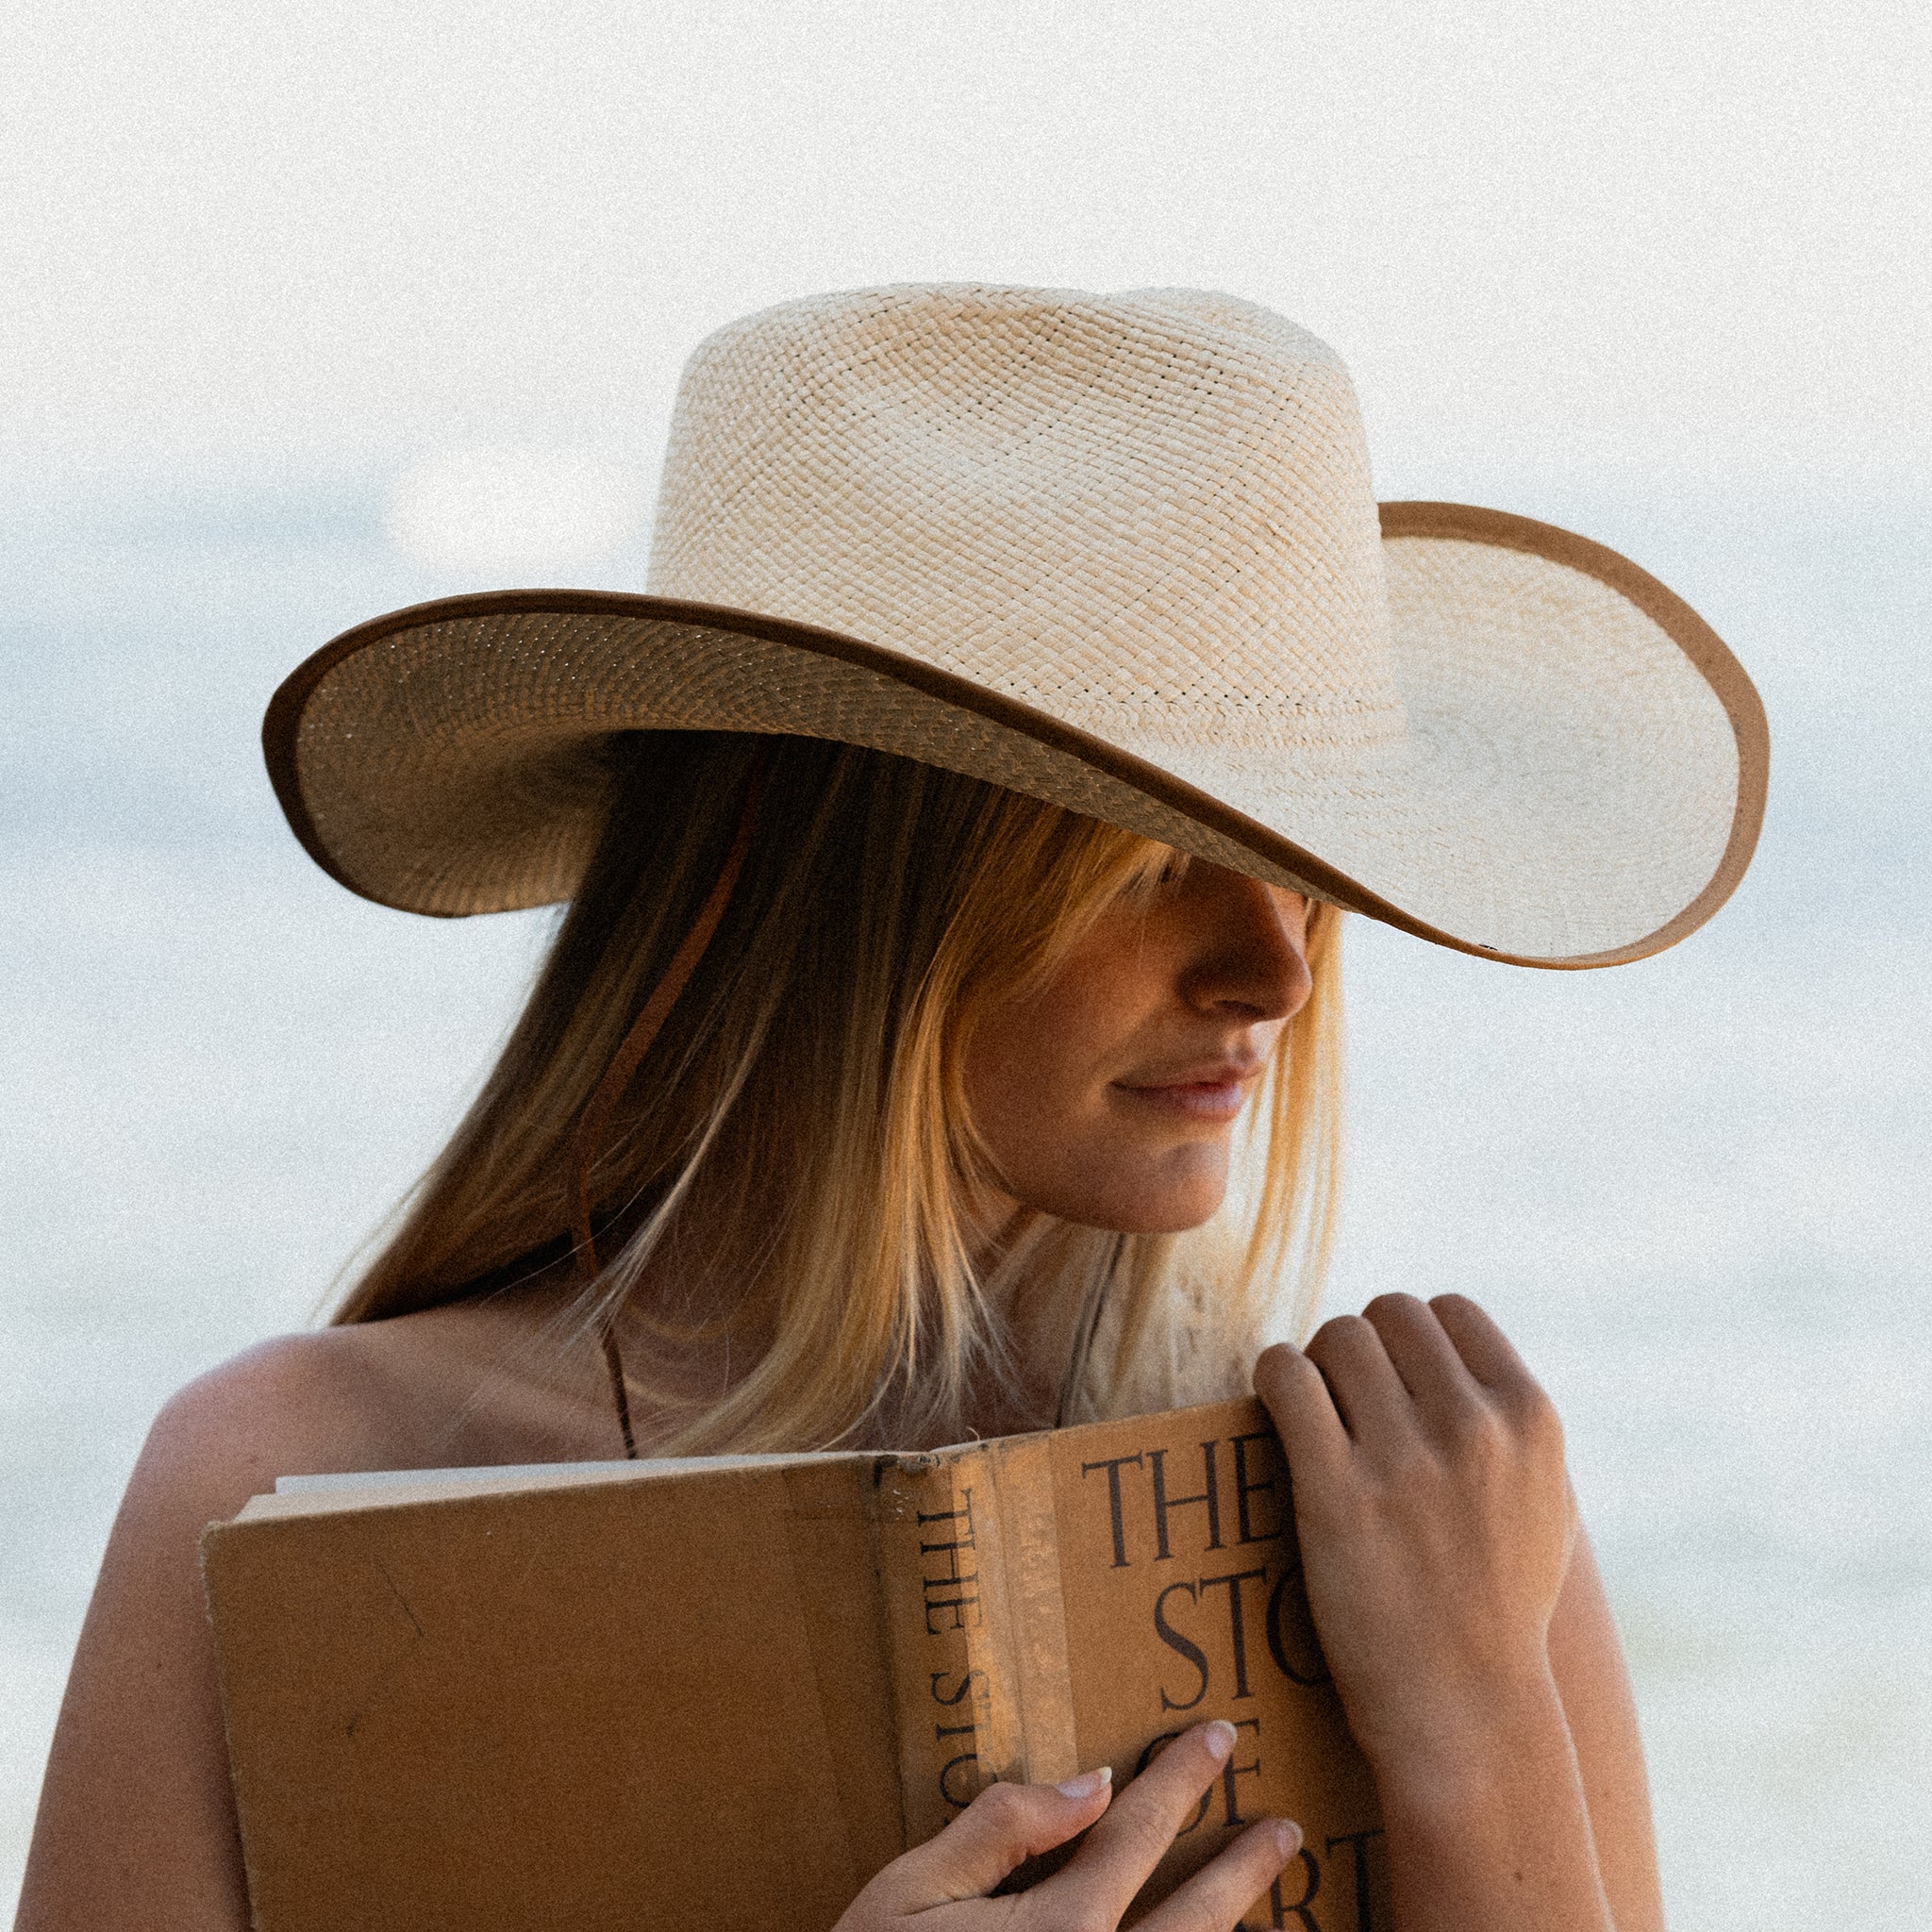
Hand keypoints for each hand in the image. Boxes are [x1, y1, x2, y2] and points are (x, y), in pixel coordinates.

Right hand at [832, 1720, 1300, 1930]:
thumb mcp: (911, 1894)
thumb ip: (1002, 1831)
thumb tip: (1089, 1783)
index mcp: (1061, 1929)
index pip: (1139, 1832)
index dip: (1181, 1778)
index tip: (1216, 1737)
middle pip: (1199, 1919)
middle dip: (1245, 1868)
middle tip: (1284, 1829)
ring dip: (1232, 1931)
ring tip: (1267, 1898)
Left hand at [1254, 1294, 1575, 1781]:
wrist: (1466, 1709)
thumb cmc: (1500, 1606)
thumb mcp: (1547, 1500)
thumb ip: (1513, 1424)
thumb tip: (1459, 1357)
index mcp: (1531, 1418)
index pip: (1449, 1309)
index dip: (1412, 1335)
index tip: (1393, 1373)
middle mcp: (1473, 1428)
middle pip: (1387, 1314)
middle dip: (1361, 1346)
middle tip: (1344, 1395)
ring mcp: (1404, 1459)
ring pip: (1335, 1338)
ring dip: (1316, 1362)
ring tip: (1314, 1408)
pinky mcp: (1335, 1493)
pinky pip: (1287, 1378)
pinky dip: (1275, 1377)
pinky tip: (1278, 1403)